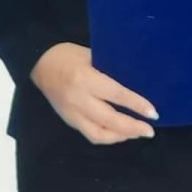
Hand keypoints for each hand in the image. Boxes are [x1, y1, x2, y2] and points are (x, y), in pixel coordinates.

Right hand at [29, 42, 158, 144]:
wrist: (38, 63)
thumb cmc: (67, 54)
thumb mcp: (91, 55)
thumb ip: (110, 70)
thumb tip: (135, 84)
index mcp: (85, 78)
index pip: (116, 95)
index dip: (136, 105)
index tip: (153, 113)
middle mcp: (78, 99)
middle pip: (110, 119)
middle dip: (133, 127)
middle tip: (149, 130)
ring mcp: (72, 113)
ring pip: (100, 134)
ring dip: (121, 136)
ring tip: (136, 133)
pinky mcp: (69, 120)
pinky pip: (91, 134)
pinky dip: (108, 136)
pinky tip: (119, 134)